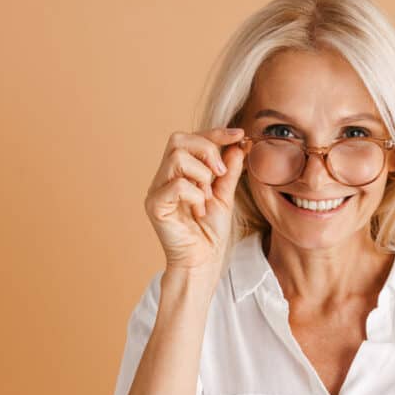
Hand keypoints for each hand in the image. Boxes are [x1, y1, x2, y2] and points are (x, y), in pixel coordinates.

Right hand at [144, 127, 245, 269]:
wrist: (203, 260)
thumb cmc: (210, 231)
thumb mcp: (225, 194)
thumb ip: (229, 170)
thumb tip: (238, 144)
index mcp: (178, 171)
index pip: (191, 139)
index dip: (215, 133)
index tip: (240, 134)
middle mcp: (164, 177)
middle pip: (178, 140)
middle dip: (207, 150)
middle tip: (221, 173)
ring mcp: (156, 190)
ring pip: (177, 158)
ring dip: (202, 175)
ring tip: (207, 196)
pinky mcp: (154, 205)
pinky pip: (176, 184)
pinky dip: (195, 195)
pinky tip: (199, 210)